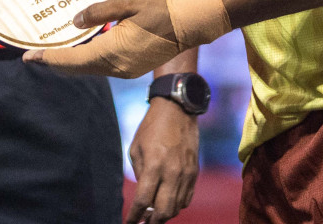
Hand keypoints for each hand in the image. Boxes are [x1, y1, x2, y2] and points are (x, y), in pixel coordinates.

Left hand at [24, 0, 179, 78]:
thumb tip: (75, 21)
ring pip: (88, 69)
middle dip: (54, 62)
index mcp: (113, 52)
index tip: (28, 57)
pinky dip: (85, 59)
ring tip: (52, 48)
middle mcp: (116, 67)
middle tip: (33, 53)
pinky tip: (79, 46)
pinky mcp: (131, 67)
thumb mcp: (128, 2)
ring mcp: (125, 70)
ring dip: (70, 61)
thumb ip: (100, 12)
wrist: (190, 23)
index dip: (48, 58)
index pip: (72, 60)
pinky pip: (101, 66)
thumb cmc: (161, 7)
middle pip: (77, 68)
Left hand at [126, 97, 198, 223]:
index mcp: (154, 165)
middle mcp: (172, 173)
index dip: (134, 216)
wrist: (177, 111)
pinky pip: (187, 199)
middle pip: (164, 211)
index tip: (128, 223)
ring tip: (154, 215)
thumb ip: (139, 174)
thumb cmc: (151, 128)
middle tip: (144, 222)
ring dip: (165, 215)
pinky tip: (168, 203)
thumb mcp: (136, 148)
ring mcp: (186, 174)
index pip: (144, 201)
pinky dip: (177, 206)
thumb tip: (144, 196)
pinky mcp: (194, 173)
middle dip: (152, 222)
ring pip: (177, 208)